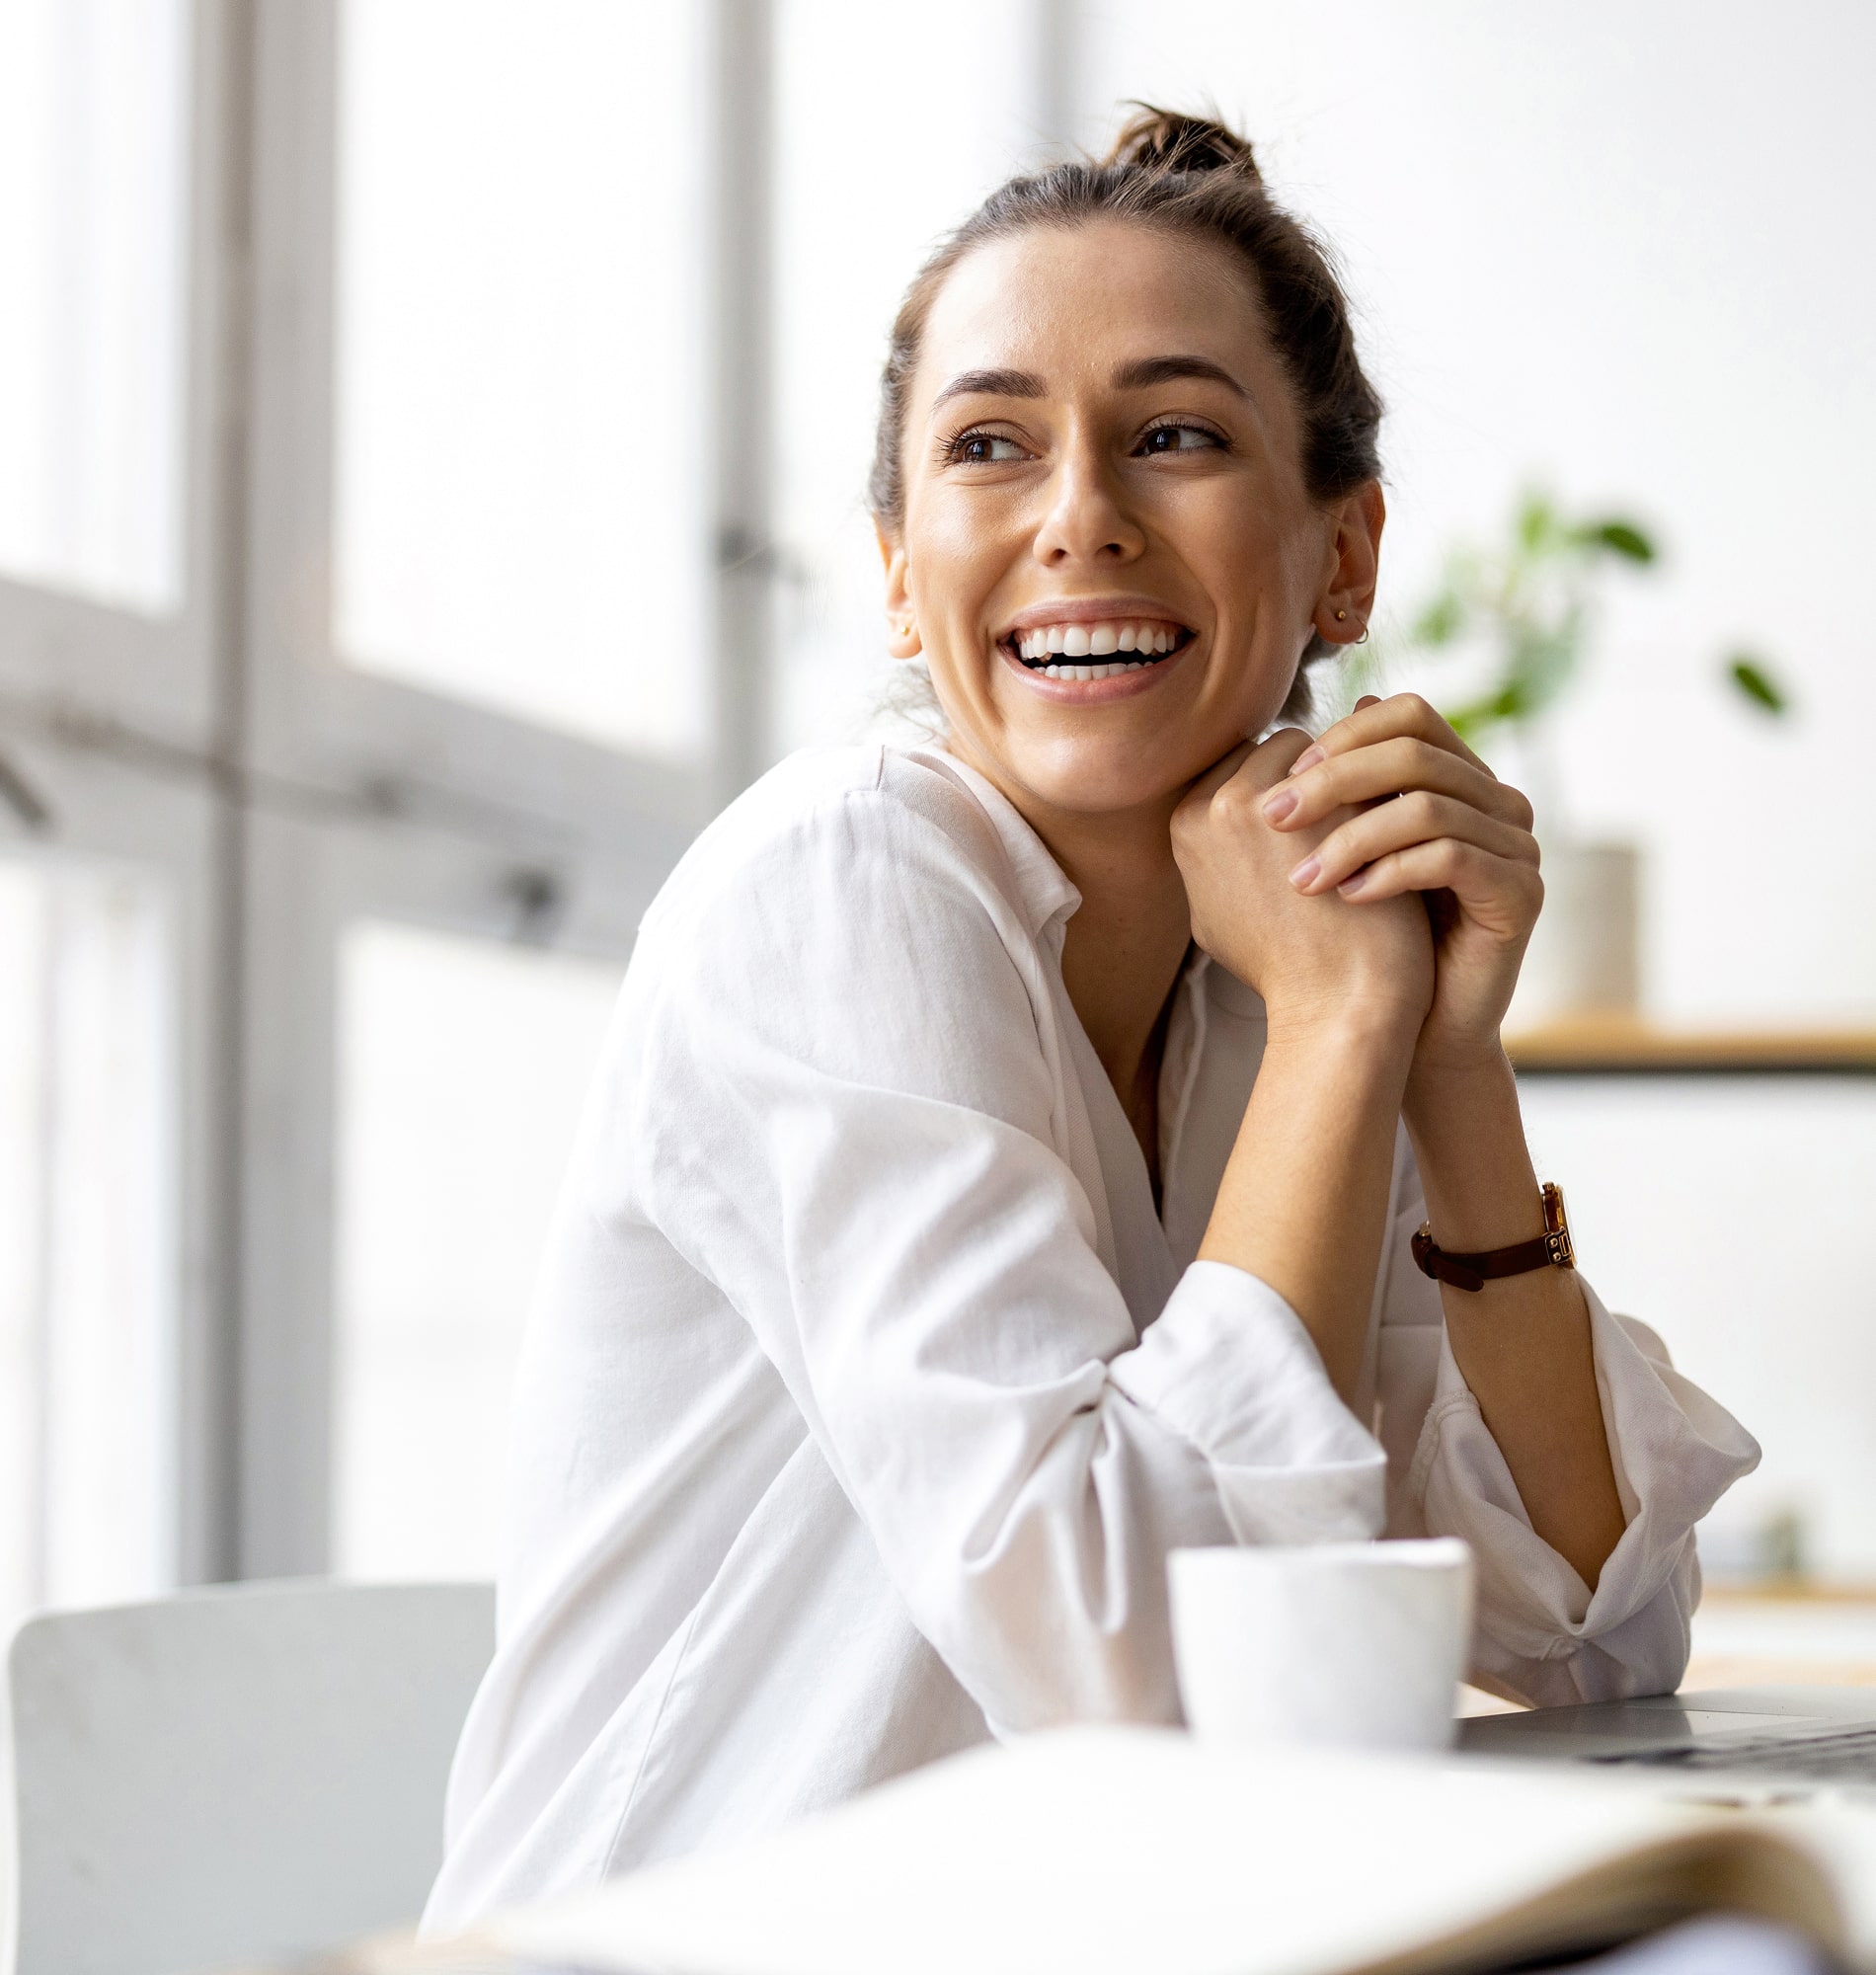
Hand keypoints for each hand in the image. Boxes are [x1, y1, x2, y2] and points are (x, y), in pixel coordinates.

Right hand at [1171, 726, 1433, 1040]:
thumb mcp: (1216, 915)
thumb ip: (1214, 854)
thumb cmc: (1284, 972)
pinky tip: (1403, 830)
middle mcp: (1219, 803)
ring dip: (1354, 778)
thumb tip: (1218, 813)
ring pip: (1328, 751)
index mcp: (1187, 823)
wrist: (1336, 1007)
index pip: (1241, 765)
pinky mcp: (1337, 803)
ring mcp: (1277, 800)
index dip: (1286, 792)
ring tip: (1378, 827)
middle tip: (1353, 822)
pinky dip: (1387, 791)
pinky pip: (1369, 767)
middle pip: (1281, 749)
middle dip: (1320, 776)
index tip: (1318, 828)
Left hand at [1258, 694, 1540, 1065]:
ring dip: (1351, 839)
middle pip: (1416, 752)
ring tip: (1300, 879)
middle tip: (1273, 818)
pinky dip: (1389, 873)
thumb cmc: (1371, 941)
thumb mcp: (1344, 856)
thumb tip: (1289, 738)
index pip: (1407, 715)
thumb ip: (1332, 799)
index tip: (1282, 782)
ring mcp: (1516, 845)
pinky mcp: (1521, 893)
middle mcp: (1496, 801)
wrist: (1417, 1028)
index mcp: (1458, 779)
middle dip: (1333, 781)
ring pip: (1428, 807)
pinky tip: (1346, 898)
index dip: (1343, 738)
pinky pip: (1451, 858)